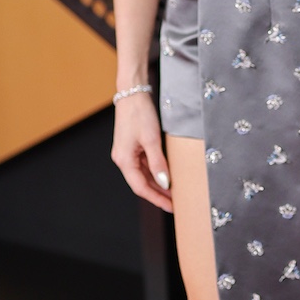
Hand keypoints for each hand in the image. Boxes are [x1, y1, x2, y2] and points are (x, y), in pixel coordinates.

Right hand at [112, 91, 172, 211]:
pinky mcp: (133, 147)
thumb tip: (165, 183)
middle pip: (142, 183)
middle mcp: (123, 159)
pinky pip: (145, 165)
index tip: (170, 206)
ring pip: (144, 175)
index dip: (156, 199)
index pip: (141, 187)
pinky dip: (155, 172)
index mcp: (124, 160)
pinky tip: (167, 176)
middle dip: (158, 194)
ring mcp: (127, 154)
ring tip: (174, 193)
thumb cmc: (139, 113)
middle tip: (175, 203)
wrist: (132, 93)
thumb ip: (158, 164)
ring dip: (158, 184)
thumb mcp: (152, 140)